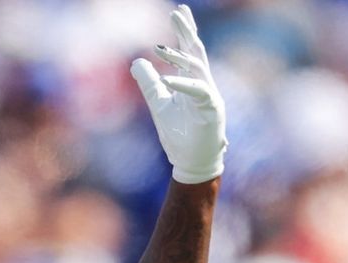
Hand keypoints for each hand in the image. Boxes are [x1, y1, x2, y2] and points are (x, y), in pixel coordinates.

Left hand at [131, 4, 226, 184]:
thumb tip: (136, 62)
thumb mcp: (158, 103)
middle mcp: (203, 84)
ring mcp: (210, 96)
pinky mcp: (212, 110)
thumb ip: (149, 83)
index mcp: (192, 81)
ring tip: (159, 47)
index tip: (178, 12)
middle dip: (187, 32)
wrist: (191, 162)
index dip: (184, 31)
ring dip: (179, 57)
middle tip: (177, 13)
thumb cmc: (179, 134)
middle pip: (196, 52)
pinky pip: (199, 92)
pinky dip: (183, 84)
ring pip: (198, 68)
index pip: (189, 51)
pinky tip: (167, 79)